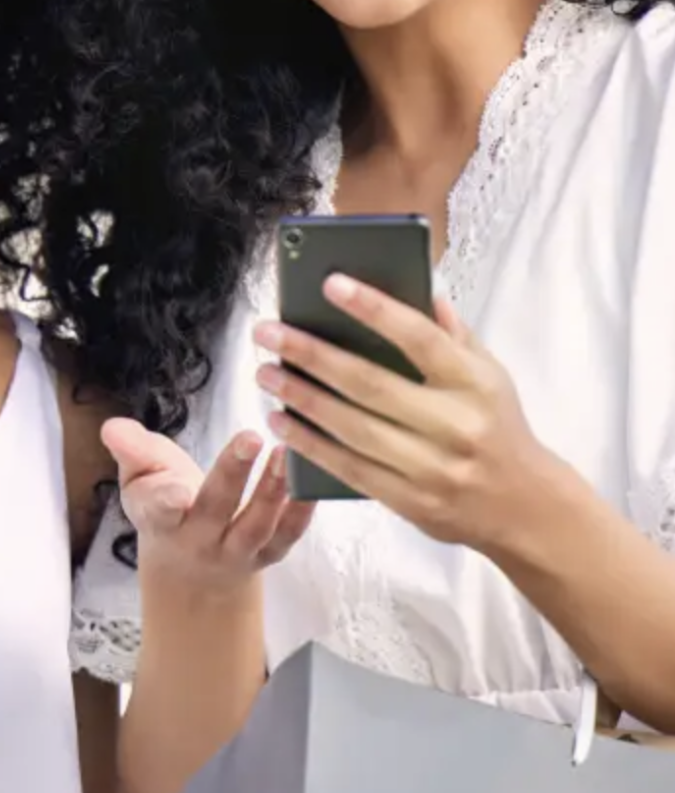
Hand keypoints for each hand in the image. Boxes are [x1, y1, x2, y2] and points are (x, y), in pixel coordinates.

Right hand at [100, 418, 313, 601]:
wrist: (191, 568)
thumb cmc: (164, 507)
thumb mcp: (138, 478)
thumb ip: (131, 451)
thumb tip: (112, 428)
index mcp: (161, 519)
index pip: (159, 511)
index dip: (166, 500)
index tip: (177, 489)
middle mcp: (199, 540)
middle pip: (215, 510)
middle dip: (232, 477)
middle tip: (249, 439)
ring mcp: (237, 552)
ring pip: (257, 526)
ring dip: (273, 491)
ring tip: (285, 453)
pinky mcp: (268, 554)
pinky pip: (288, 536)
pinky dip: (303, 511)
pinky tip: (313, 480)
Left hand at [253, 273, 552, 551]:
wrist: (527, 508)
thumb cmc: (498, 427)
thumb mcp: (490, 375)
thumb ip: (452, 335)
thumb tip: (420, 289)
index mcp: (474, 384)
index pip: (420, 338)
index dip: (374, 309)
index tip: (330, 283)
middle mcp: (454, 425)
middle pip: (369, 384)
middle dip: (310, 355)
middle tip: (268, 332)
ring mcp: (432, 469)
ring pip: (351, 428)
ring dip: (300, 399)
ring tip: (266, 374)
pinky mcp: (411, 503)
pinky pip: (349, 469)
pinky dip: (309, 444)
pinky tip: (281, 422)